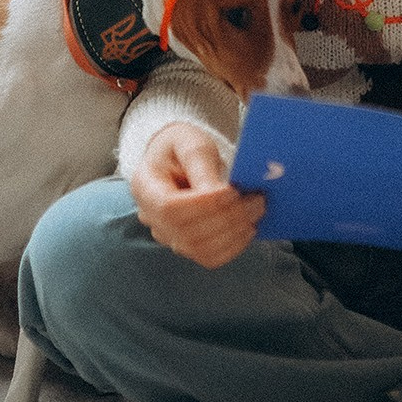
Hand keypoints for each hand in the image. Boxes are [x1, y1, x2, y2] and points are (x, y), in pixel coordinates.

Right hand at [130, 122, 264, 268]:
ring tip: (256, 210)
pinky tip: (248, 227)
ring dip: (234, 234)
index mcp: (145, 187)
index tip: (232, 191)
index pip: (170, 209)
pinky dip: (234, 246)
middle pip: (187, 233)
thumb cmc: (183, 147)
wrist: (179, 158)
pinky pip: (210, 257)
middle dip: (227, 218)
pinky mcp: (187, 246)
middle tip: (256, 200)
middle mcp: (151, 217)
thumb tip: (218, 193)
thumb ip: (201, 166)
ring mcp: (168, 235)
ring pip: (200, 249)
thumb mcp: (191, 144)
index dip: (204, 205)